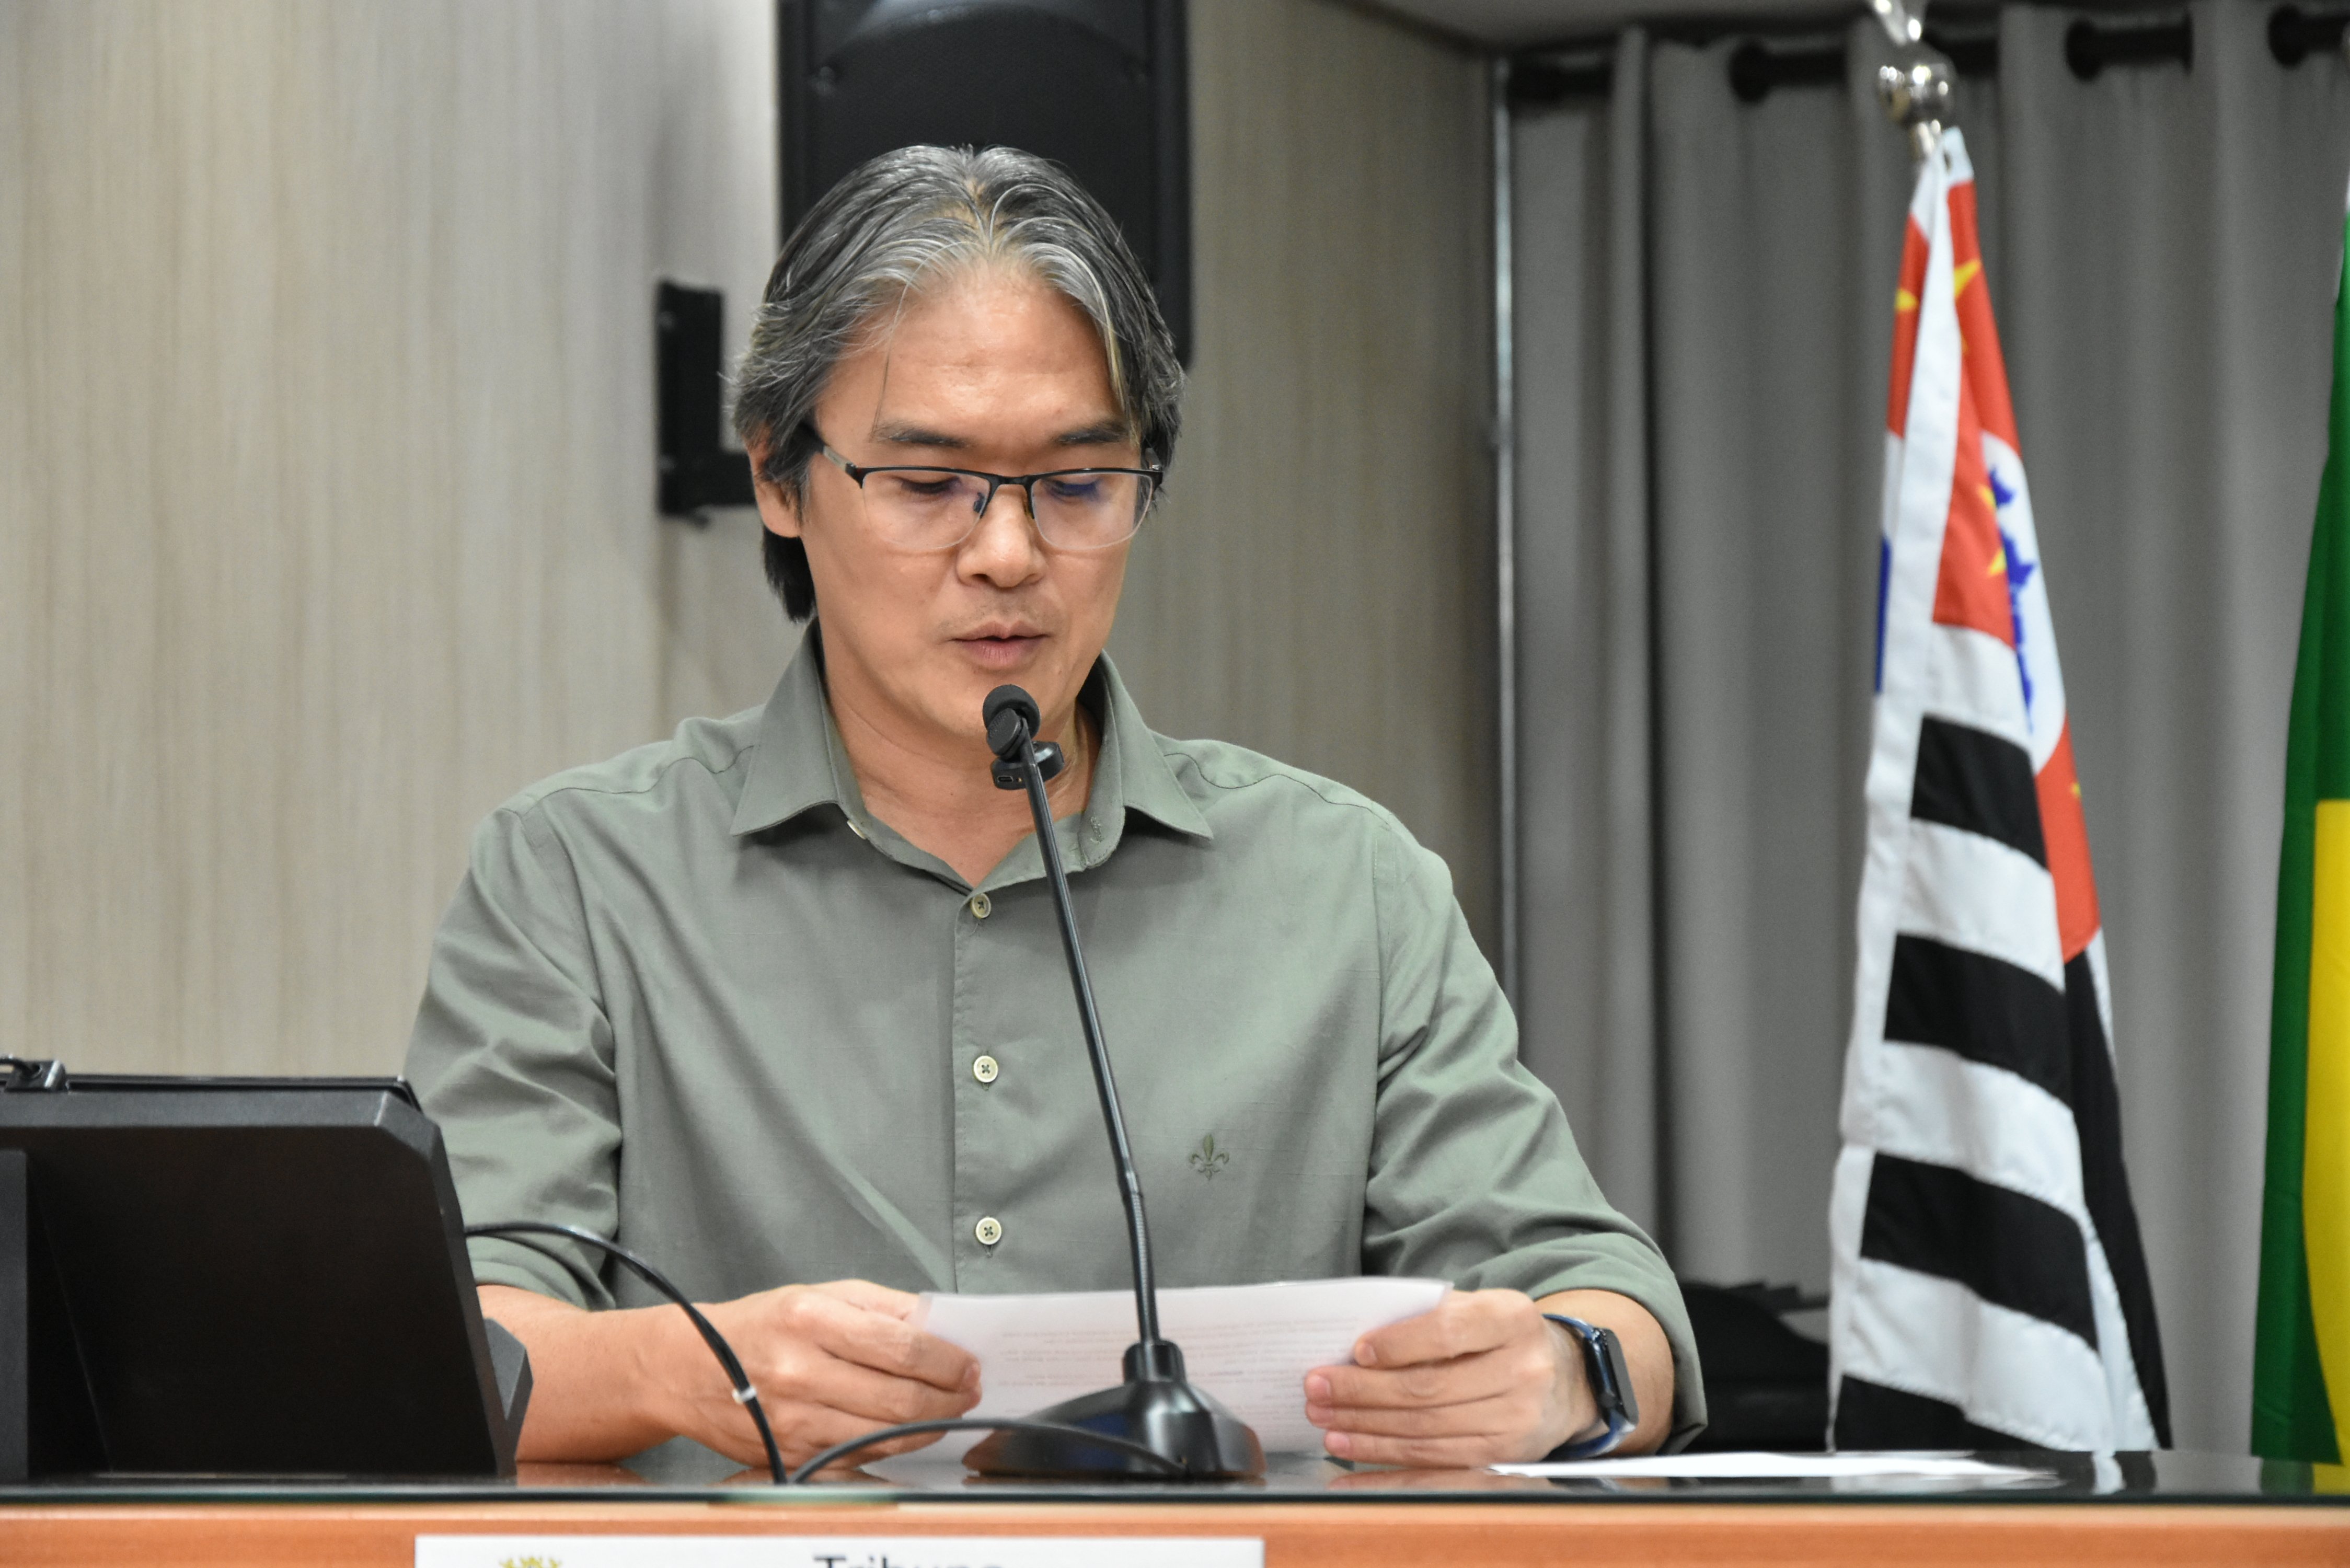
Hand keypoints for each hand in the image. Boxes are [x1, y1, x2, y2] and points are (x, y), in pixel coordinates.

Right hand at [681, 1279, 979, 1468]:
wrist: (687, 1369)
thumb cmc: (760, 1326)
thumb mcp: (820, 1295)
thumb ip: (882, 1308)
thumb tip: (939, 1326)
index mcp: (811, 1319)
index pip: (901, 1345)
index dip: (947, 1360)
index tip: (970, 1362)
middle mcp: (801, 1370)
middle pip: (900, 1396)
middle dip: (950, 1396)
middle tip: (969, 1389)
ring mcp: (795, 1418)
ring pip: (885, 1433)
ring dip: (931, 1424)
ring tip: (948, 1409)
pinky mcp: (792, 1452)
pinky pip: (860, 1455)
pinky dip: (894, 1444)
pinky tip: (909, 1430)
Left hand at [1303, 1289, 1588, 1468]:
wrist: (1563, 1376)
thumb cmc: (1499, 1335)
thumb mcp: (1476, 1308)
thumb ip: (1427, 1316)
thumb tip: (1353, 1346)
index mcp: (1512, 1318)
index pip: (1449, 1331)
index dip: (1400, 1343)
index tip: (1356, 1351)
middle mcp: (1523, 1369)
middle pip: (1429, 1388)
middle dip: (1363, 1391)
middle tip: (1317, 1387)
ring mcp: (1517, 1417)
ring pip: (1427, 1428)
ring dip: (1366, 1427)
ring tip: (1325, 1418)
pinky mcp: (1504, 1454)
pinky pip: (1435, 1459)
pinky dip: (1386, 1455)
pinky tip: (1352, 1448)